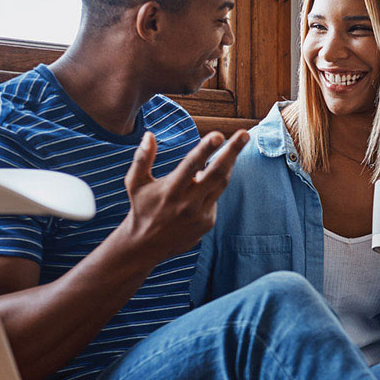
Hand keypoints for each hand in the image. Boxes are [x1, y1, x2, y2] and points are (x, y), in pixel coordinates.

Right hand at [120, 129, 250, 260]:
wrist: (146, 245)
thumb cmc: (141, 208)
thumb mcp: (135, 183)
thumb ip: (142, 158)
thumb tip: (149, 135)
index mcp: (171, 190)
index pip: (191, 165)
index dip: (205, 149)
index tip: (218, 134)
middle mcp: (188, 203)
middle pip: (216, 173)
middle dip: (232, 151)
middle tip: (244, 134)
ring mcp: (200, 214)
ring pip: (221, 183)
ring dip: (229, 163)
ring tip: (237, 144)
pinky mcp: (208, 222)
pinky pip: (215, 197)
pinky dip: (213, 185)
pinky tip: (204, 181)